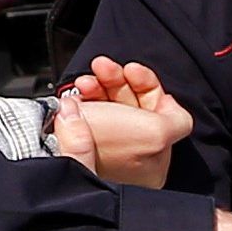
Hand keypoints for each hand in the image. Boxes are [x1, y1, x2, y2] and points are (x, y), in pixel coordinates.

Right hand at [47, 60, 194, 188]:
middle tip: (105, 67)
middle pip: (134, 105)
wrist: (53, 156)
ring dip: (101, 82)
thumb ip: (178, 119)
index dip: (150, 90)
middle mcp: (129, 156)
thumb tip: (171, 108)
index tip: (136, 74)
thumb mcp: (158, 133)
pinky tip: (79, 88)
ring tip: (86, 80)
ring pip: (110, 102)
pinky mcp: (80, 138)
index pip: (160, 117)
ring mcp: (104, 147)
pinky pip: (89, 107)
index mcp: (153, 163)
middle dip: (120, 80)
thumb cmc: (108, 149)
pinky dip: (85, 93)